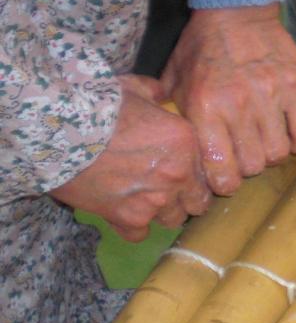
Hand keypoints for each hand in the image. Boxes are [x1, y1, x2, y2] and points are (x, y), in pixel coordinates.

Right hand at [50, 76, 210, 241]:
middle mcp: (178, 175)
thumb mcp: (135, 88)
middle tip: (167, 188)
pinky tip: (123, 210)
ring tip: (143, 198)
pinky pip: (140, 234)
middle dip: (186, 197)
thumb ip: (156, 94)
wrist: (59, 131)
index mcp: (187, 142)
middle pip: (197, 202)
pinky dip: (132, 225)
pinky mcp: (127, 218)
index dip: (198, 174)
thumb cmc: (98, 105)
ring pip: (172, 219)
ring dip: (161, 211)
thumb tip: (162, 94)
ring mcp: (155, 200)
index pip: (209, 172)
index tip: (187, 173)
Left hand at [162, 4, 295, 194]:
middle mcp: (238, 105)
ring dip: (272, 154)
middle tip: (244, 157)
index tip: (224, 180)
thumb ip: (174, 116)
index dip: (224, 184)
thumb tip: (170, 149)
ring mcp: (270, 95)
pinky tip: (288, 134)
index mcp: (205, 107)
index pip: (220, 168)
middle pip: (253, 165)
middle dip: (248, 168)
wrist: (235, 9)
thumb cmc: (201, 47)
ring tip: (265, 143)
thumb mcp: (174, 79)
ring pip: (279, 152)